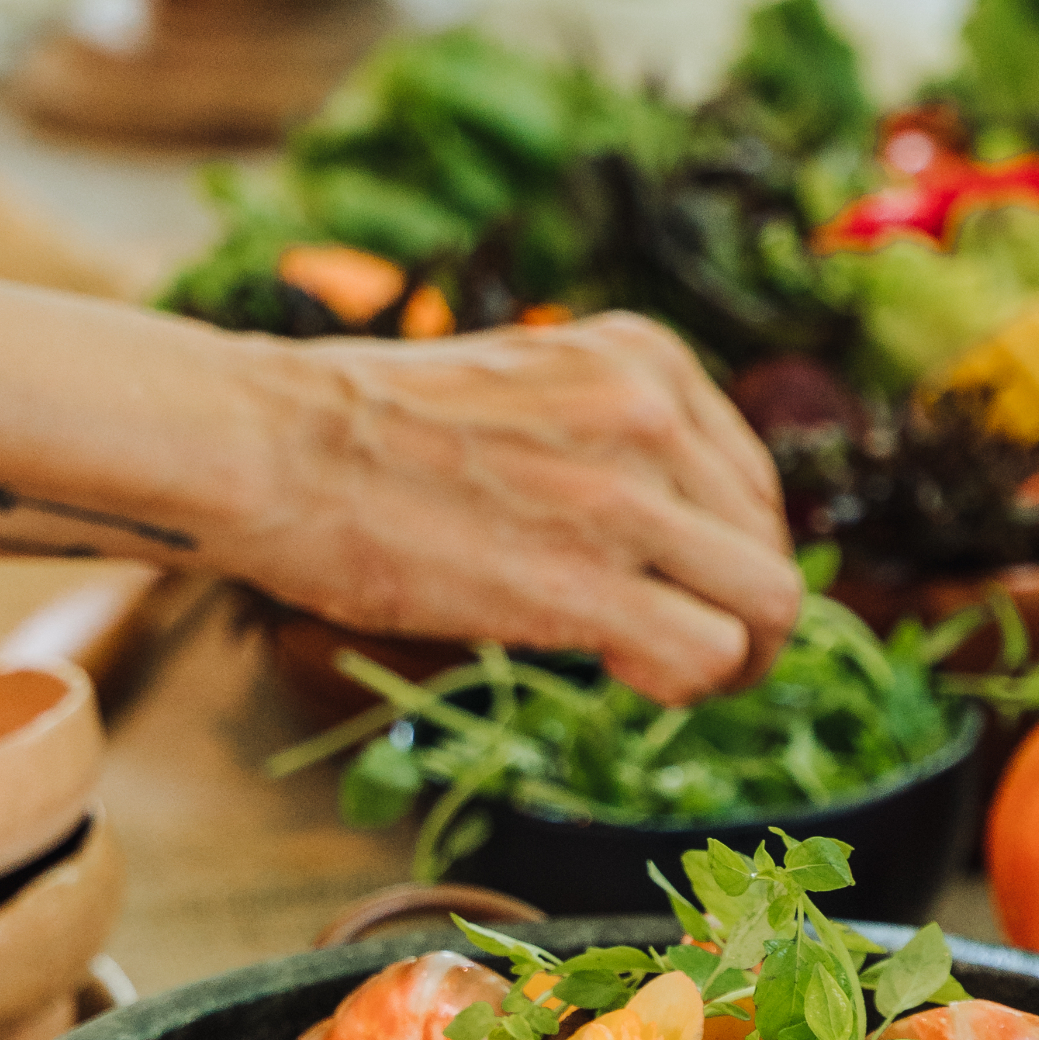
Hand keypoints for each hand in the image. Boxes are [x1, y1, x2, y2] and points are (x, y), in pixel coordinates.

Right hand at [235, 311, 803, 701]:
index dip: (726, 550)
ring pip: (766, 601)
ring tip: (669, 677)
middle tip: (691, 653)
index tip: (682, 588)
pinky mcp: (588, 580)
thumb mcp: (522, 383)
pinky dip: (688, 684)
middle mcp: (656, 410)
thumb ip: (605, 434)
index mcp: (644, 355)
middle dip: (743, 611)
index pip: (749, 475)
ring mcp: (628, 494)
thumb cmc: (365, 428)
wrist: (270, 447)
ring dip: (735, 659)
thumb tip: (661, 525)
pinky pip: (707, 654)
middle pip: (768, 543)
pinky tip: (629, 679)